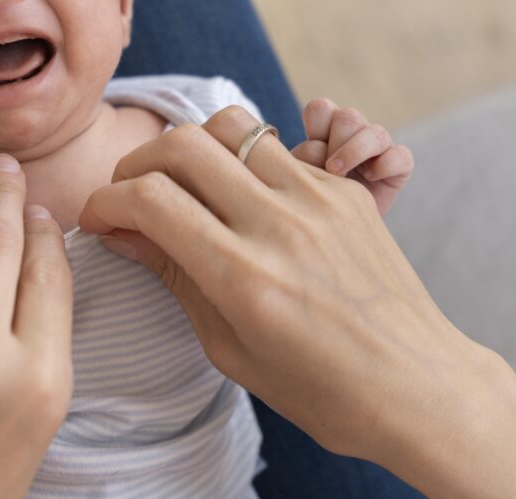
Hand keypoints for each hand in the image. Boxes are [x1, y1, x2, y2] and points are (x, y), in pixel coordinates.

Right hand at [79, 106, 515, 498]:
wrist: (418, 385)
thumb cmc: (321, 388)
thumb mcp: (229, 348)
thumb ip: (174, 277)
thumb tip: (122, 232)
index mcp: (243, 276)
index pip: (149, 199)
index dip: (105, 200)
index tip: (96, 218)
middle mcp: (279, 225)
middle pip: (182, 144)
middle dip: (136, 162)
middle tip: (129, 193)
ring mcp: (318, 199)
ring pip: (230, 126)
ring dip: (190, 148)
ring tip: (183, 184)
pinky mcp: (344, 191)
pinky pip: (275, 149)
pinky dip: (241, 162)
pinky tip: (239, 199)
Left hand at [290, 98, 412, 213]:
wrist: (336, 230)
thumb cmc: (313, 201)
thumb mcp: (299, 180)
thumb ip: (302, 161)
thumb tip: (316, 147)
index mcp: (325, 130)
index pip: (321, 108)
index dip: (315, 123)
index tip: (310, 151)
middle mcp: (353, 133)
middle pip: (348, 116)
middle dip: (336, 142)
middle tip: (328, 169)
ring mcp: (378, 148)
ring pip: (375, 133)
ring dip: (354, 152)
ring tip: (339, 175)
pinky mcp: (398, 166)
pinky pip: (400, 155)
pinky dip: (385, 165)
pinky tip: (370, 179)